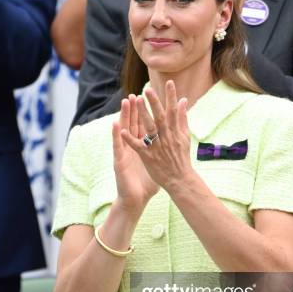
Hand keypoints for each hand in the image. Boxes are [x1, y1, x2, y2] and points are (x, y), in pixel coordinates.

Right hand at [112, 95, 158, 212]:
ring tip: (125, 102)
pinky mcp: (120, 161)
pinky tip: (115, 125)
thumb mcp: (158, 163)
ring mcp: (125, 153)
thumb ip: (165, 151)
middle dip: (136, 109)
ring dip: (125, 116)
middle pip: (134, 124)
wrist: (135, 198)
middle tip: (136, 93)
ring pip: (125, 131)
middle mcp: (133, 147)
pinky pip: (118, 147)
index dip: (147, 112)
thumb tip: (177, 142)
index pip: (145, 125)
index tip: (150, 98)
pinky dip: (116, 135)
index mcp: (143, 146)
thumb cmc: (147, 182)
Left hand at [121, 81, 192, 190]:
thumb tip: (183, 100)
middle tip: (147, 89)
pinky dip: (130, 139)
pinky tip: (121, 130)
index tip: (169, 82)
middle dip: (154, 102)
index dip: (171, 96)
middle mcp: (167, 137)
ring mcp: (157, 147)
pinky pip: (138, 146)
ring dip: (142, 114)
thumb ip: (183, 118)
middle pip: (160, 117)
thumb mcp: (185, 136)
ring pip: (149, 128)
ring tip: (135, 101)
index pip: (173, 111)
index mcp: (175, 132)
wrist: (180, 179)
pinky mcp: (148, 156)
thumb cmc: (182, 157)